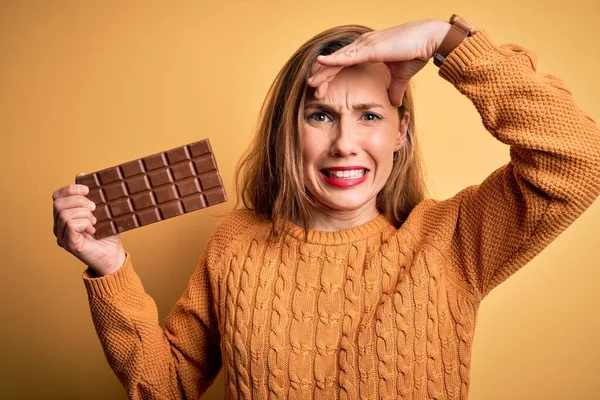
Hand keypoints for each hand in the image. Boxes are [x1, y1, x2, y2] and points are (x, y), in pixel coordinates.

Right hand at [52, 172, 125, 276]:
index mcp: (64, 216)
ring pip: (64, 213)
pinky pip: (71, 224)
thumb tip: (80, 175)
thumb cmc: (108, 235)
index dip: (71, 189)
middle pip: (58, 203)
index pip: (57, 196)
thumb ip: (89, 196)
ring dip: (84, 213)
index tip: (88, 190)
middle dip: (79, 200)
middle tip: (94, 208)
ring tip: (95, 221)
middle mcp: (59, 226)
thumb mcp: (100, 211)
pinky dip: (84, 223)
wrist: (114, 256)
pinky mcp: (69, 244)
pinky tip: (93, 229)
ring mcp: (62, 236)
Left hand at [307, 19, 450, 105]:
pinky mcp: (369, 48)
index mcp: (367, 50)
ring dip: (323, 72)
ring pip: (337, 60)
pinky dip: (332, 60)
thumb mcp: (401, 76)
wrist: (430, 40)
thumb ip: (394, 89)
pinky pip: (347, 56)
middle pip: (336, 62)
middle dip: (322, 76)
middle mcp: (362, 45)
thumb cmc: (416, 52)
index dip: (330, 76)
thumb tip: (393, 103)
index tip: (321, 90)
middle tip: (311, 89)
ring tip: (311, 82)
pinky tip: (320, 63)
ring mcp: (364, 45)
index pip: (342, 64)